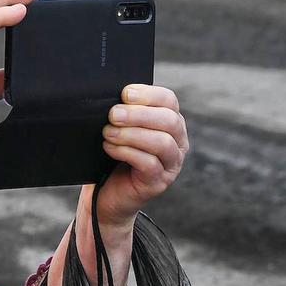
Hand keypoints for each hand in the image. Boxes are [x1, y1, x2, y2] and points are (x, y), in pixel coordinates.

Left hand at [97, 84, 188, 226]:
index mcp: (170, 121)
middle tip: (113, 115)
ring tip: (108, 133)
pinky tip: (110, 148)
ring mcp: (171, 164)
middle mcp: (177, 141)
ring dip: (131, 134)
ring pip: (162, 142)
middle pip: (169, 120)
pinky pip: (149, 164)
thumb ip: (124, 111)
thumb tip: (112, 96)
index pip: (169, 100)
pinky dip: (127, 152)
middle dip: (138, 114)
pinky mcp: (159, 182)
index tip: (124, 94)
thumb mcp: (121, 128)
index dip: (148, 94)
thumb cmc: (114, 153)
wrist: (108, 191)